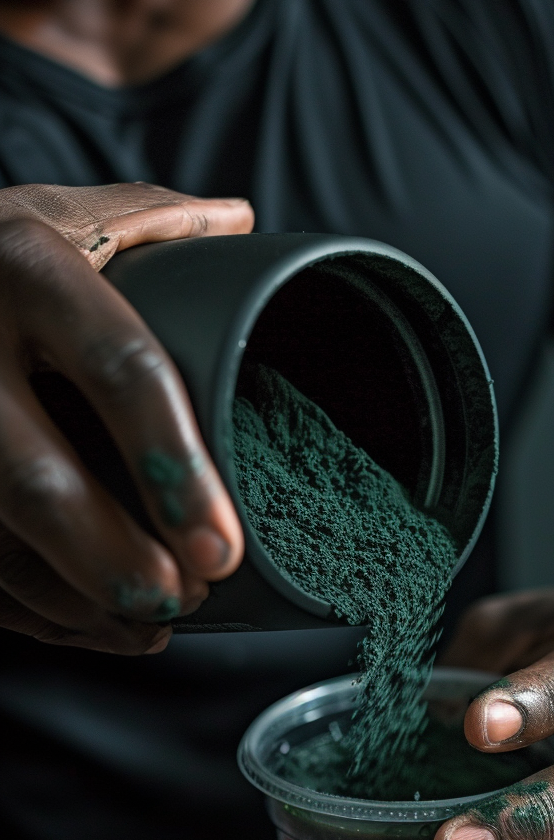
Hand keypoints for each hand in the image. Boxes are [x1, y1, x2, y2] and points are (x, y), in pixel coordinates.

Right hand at [0, 182, 252, 652]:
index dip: (174, 466)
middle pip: (36, 480)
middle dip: (115, 560)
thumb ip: (144, 222)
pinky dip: (30, 611)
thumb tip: (240, 222)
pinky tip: (89, 624)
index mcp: (26, 267)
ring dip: (75, 601)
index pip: (119, 368)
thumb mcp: (52, 215)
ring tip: (150, 624)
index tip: (221, 546)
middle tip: (184, 601)